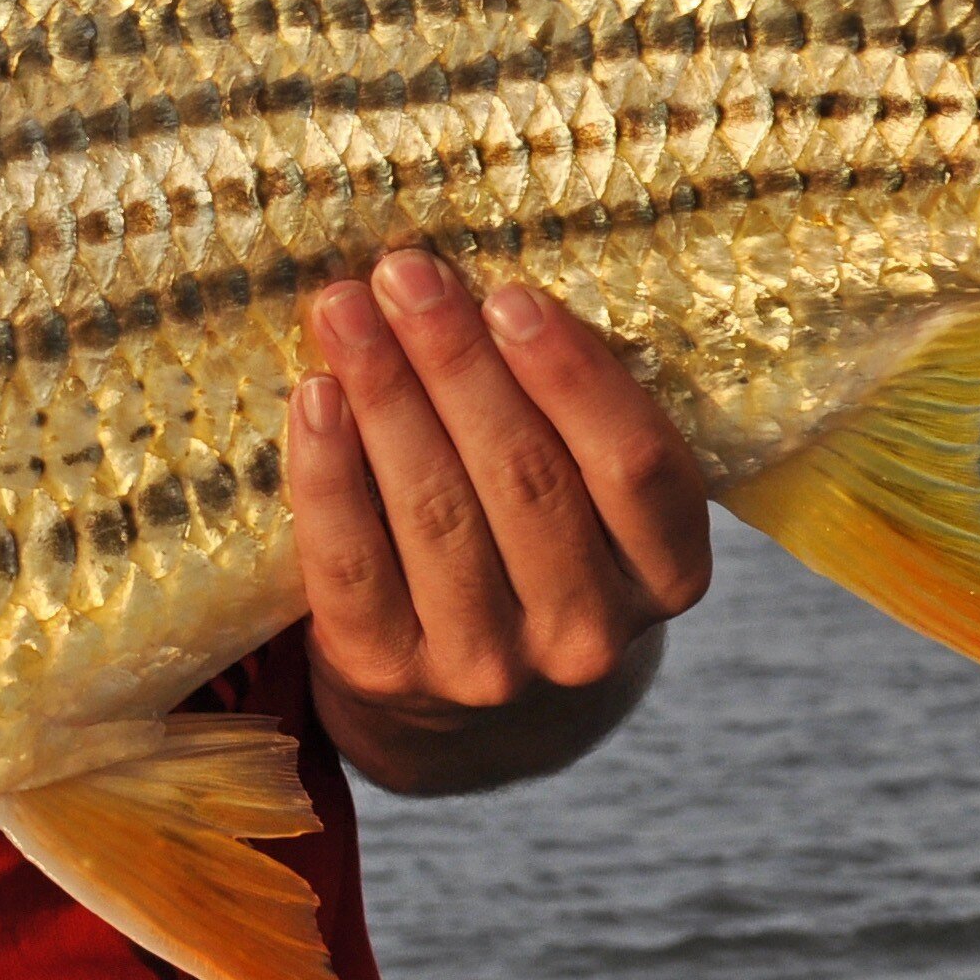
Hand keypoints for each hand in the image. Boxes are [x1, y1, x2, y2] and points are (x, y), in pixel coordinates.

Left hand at [289, 247, 714, 793]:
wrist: (472, 704)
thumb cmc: (539, 541)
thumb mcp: (592, 494)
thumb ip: (567, 413)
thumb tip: (482, 279)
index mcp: (666, 574)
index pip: (636, 468)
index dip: (572, 377)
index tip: (509, 295)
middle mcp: (588, 633)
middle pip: (525, 479)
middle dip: (456, 362)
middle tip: (404, 275)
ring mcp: (489, 666)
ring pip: (436, 512)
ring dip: (385, 396)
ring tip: (345, 310)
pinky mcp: (390, 675)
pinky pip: (351, 564)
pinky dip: (329, 474)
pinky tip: (313, 399)